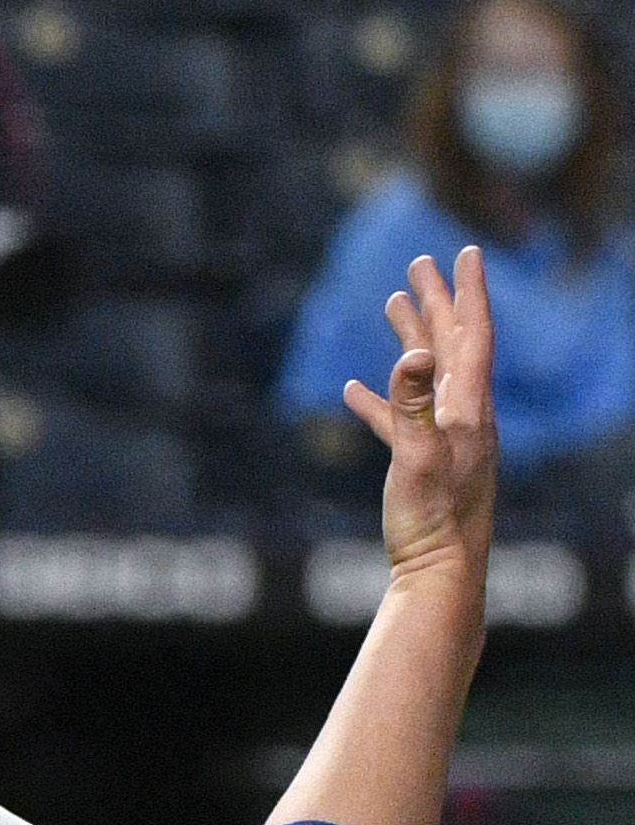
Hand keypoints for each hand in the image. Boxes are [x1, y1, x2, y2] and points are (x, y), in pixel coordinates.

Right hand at [344, 247, 496, 582]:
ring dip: (411, 339)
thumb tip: (418, 352)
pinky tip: (353, 391)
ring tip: (391, 305)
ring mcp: (443, 439)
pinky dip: (379, 398)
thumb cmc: (432, 519)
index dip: (468, 292)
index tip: (463, 253)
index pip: (472, 335)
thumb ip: (414, 404)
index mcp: (468, 408)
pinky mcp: (419, 464)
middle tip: (421, 264)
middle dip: (437, 302)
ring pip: (427, 375)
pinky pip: (398, 418)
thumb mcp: (419, 457)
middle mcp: (462, 415)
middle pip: (452, 345)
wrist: (441, 571)